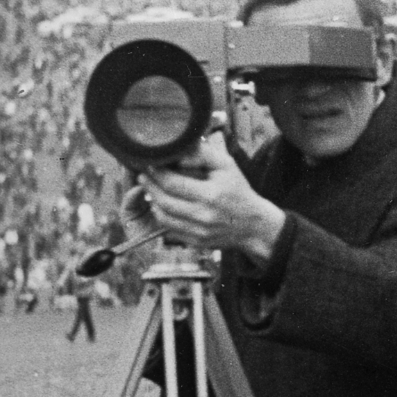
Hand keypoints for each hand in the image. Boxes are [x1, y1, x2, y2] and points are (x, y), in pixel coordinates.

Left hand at [141, 133, 284, 265]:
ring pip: (164, 217)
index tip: (149, 164)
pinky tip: (161, 206)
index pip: (172, 183)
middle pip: (164, 201)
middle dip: (149, 187)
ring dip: (153, 202)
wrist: (254, 225)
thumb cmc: (238, 191)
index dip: (156, 173)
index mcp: (210, 195)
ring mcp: (200, 232)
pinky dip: (162, 217)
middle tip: (143, 176)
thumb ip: (202, 153)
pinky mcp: (198, 242)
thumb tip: (177, 153)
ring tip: (150, 190)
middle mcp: (204, 216)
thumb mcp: (226, 165)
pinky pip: (171, 230)